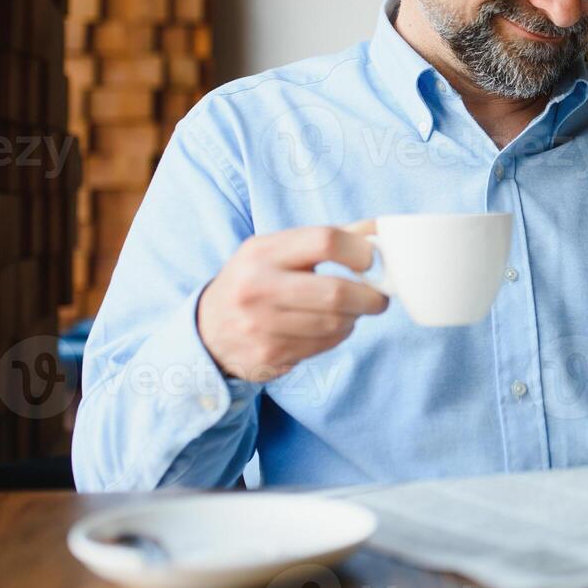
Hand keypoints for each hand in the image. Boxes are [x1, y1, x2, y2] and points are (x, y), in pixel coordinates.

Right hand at [197, 222, 388, 381]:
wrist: (208, 329)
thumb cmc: (256, 281)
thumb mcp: (276, 250)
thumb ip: (325, 239)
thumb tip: (379, 231)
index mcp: (262, 252)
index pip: (325, 241)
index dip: (360, 251)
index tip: (371, 261)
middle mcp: (257, 287)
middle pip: (336, 292)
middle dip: (370, 297)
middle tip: (378, 298)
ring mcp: (260, 326)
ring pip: (335, 324)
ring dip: (354, 318)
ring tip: (351, 312)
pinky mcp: (268, 356)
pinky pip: (323, 346)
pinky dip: (337, 337)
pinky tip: (329, 329)